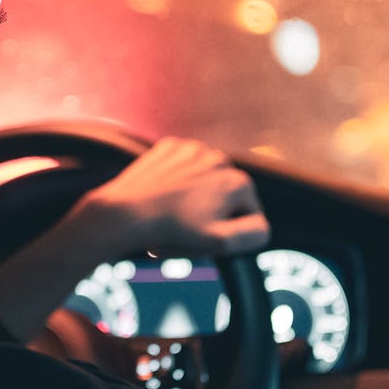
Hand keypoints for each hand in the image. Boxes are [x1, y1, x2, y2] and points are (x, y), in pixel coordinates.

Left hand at [73, 137, 270, 259]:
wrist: (126, 213)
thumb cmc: (171, 230)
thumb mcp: (219, 243)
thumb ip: (253, 234)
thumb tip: (263, 225)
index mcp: (238, 182)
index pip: (248, 213)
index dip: (228, 229)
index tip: (205, 237)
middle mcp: (220, 159)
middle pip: (225, 193)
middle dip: (212, 211)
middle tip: (186, 230)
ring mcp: (193, 149)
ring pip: (204, 178)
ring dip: (195, 195)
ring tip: (172, 214)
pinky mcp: (170, 146)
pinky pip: (182, 165)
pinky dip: (177, 179)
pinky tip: (162, 195)